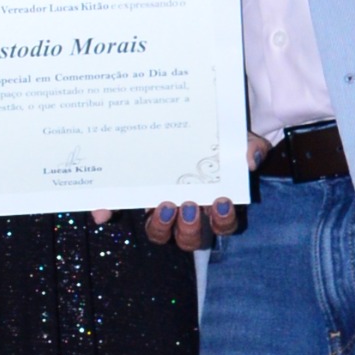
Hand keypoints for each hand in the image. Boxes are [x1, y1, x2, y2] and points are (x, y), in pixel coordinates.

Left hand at [96, 136, 256, 251]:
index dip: (223, 222)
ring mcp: (159, 207)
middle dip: (190, 229)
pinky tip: (102, 213)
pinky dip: (108, 212)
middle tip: (188, 206)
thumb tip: (251, 160)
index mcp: (214, 202)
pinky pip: (118, 210)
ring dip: (160, 227)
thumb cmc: (218, 135)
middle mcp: (187, 212)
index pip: (223, 226)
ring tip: (164, 205)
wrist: (194, 114)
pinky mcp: (132, 196)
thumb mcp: (236, 136)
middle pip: (190, 240)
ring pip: (160, 235)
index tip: (220, 202)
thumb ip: (249, 146)